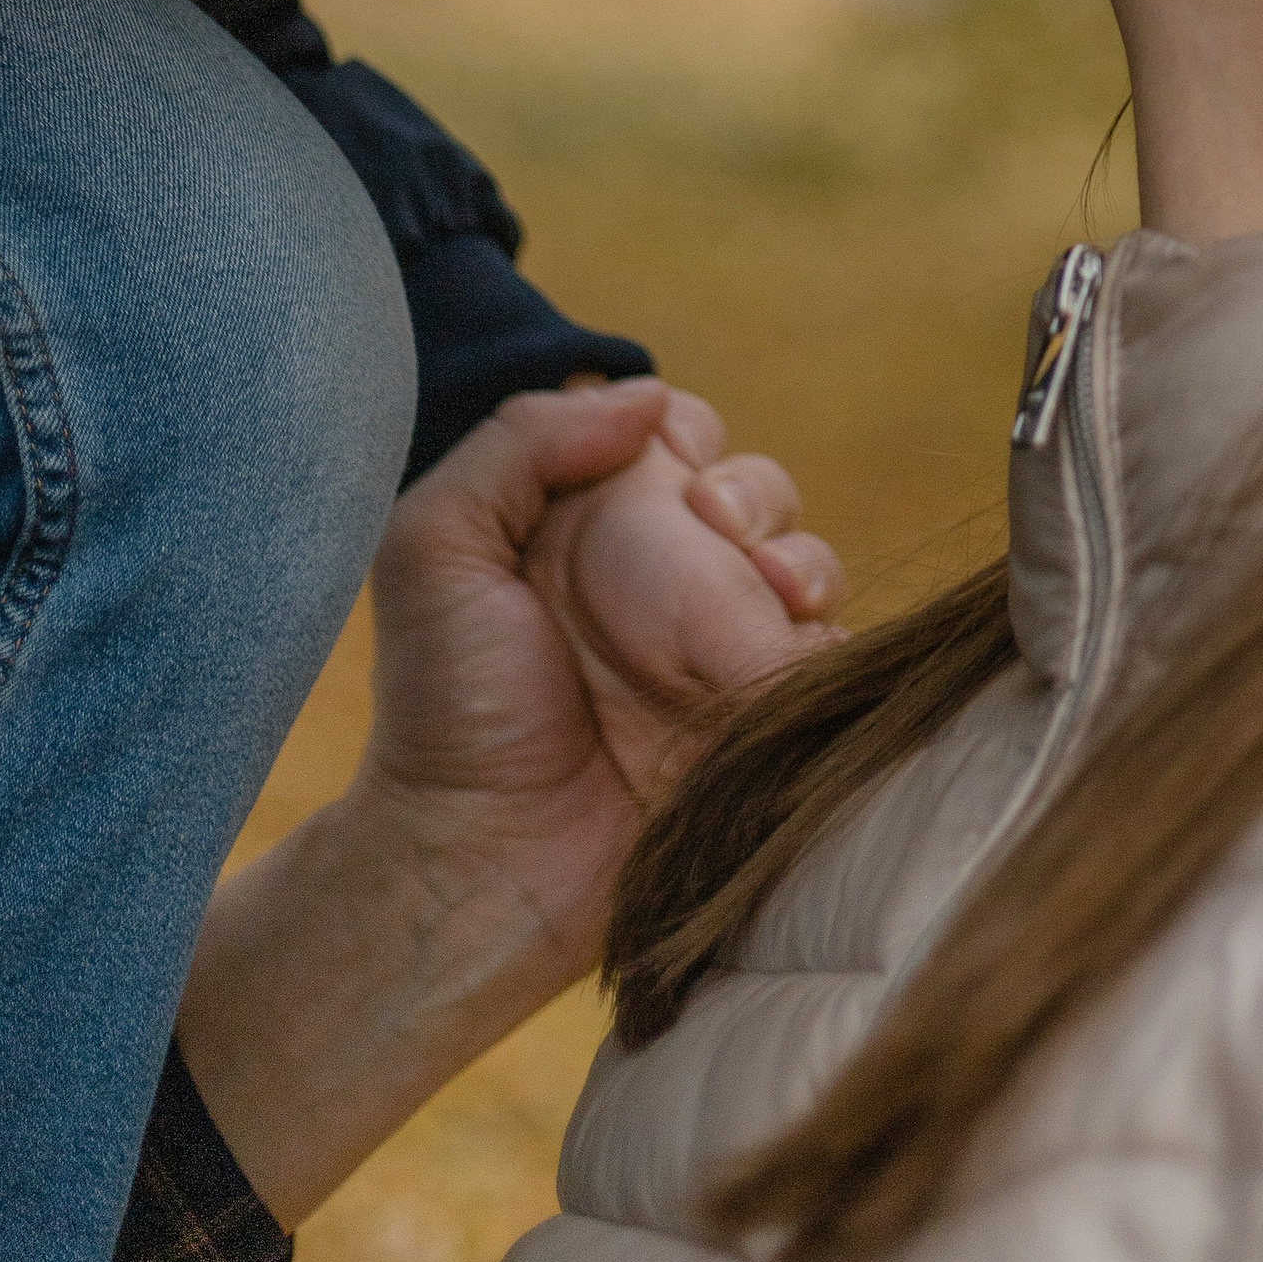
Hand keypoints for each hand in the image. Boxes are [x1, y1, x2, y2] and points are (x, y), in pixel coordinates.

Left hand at [182, 380, 842, 1226]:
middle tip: (717, 531)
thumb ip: (521, 444)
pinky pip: (827, 657)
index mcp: (588, 524)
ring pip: (806, 562)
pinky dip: (820, 643)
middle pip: (756, 489)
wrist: (480, 865)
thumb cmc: (446, 710)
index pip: (676, 436)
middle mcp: (661, 577)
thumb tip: (646, 396)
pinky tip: (783, 658)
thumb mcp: (435, 549)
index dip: (687, 439)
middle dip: (754, 494)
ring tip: (768, 593)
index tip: (671, 474)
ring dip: (801, 561)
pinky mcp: (756, 719)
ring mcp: (714, 651)